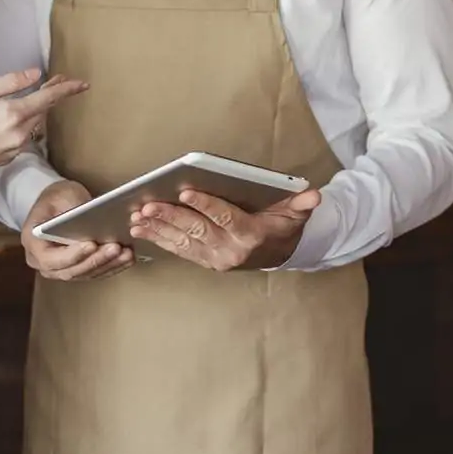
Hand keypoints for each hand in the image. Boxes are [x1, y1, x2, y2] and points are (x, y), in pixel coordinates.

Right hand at [0, 68, 85, 186]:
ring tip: (32, 96)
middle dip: (49, 96)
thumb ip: (9, 83)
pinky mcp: (7, 159)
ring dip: (35, 111)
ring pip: (33, 125)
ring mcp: (14, 149)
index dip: (67, 89)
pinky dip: (21, 125)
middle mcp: (19, 134)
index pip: (49, 99)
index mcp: (12, 114)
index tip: (81, 83)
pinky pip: (21, 137)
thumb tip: (35, 74)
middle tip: (55, 81)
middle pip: (43, 112)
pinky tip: (8, 118)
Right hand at [20, 180, 132, 280]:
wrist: (56, 204)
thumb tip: (89, 221)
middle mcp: (42, 262)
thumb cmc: (56, 198)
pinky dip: (112, 266)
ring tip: (126, 253)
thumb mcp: (60, 196)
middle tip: (115, 248)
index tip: (92, 244)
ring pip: (85, 274)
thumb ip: (71, 209)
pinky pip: (94, 273)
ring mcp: (59, 269)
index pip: (50, 258)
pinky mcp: (76, 269)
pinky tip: (127, 258)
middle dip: (95, 260)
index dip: (72, 255)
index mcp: (32, 243)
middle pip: (70, 270)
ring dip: (108, 265)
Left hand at [128, 188, 321, 271]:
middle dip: (171, 217)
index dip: (205, 205)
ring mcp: (216, 259)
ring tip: (137, 217)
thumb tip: (314, 196)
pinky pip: (179, 250)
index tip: (185, 192)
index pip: (225, 217)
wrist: (280, 254)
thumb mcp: (296, 214)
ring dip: (158, 229)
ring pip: (183, 242)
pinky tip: (141, 229)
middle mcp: (231, 250)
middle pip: (197, 230)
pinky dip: (159, 239)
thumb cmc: (283, 226)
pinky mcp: (205, 261)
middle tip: (148, 205)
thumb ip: (302, 205)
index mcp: (250, 235)